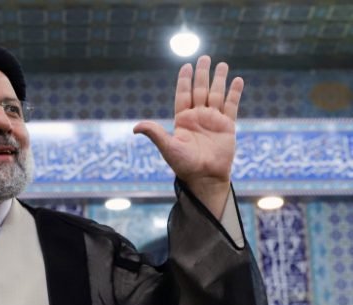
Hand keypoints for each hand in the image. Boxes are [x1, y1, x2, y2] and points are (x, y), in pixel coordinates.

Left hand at [133, 56, 242, 217]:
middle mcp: (198, 117)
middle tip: (204, 57)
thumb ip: (155, 133)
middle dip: (202, 74)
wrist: (205, 177)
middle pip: (200, 90)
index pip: (183, 94)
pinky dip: (234, 93)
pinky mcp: (227, 126)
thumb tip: (135, 127)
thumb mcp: (168, 147)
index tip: (186, 65)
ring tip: (222, 64)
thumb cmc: (185, 165)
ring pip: (216, 94)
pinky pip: (231, 106)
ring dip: (219, 79)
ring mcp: (213, 120)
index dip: (184, 80)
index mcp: (183, 120)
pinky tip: (237, 80)